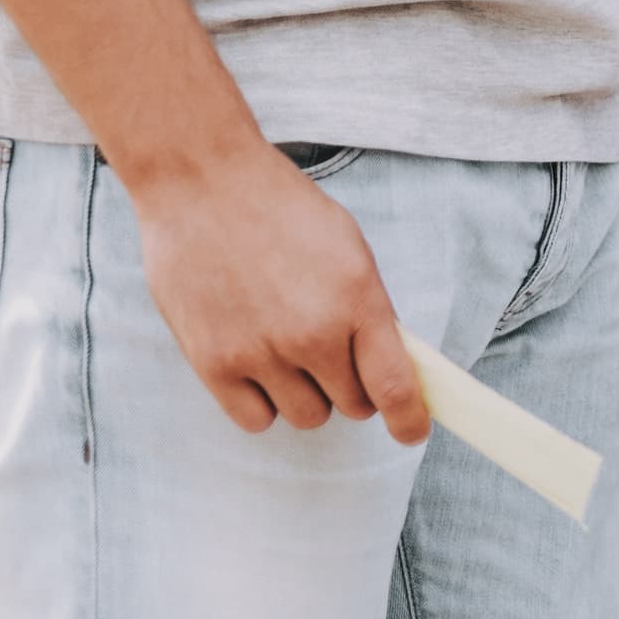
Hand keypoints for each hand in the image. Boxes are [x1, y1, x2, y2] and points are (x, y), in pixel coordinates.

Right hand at [124, 143, 427, 442]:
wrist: (205, 186)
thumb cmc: (283, 211)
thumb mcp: (349, 250)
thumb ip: (367, 310)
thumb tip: (385, 361)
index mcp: (358, 301)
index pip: (395, 385)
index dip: (409, 419)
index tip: (413, 433)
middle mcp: (312, 335)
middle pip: (351, 405)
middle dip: (353, 389)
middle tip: (337, 358)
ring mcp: (260, 353)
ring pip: (305, 416)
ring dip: (308, 396)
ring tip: (291, 353)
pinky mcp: (213, 365)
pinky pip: (255, 419)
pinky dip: (263, 404)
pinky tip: (259, 368)